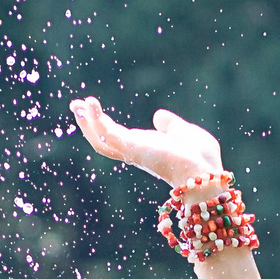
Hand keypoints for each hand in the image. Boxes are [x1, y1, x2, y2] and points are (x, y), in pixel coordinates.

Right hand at [69, 97, 224, 189]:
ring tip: (76, 104)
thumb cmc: (199, 159)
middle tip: (75, 105)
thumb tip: (159, 116)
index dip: (103, 123)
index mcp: (146, 149)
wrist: (204, 174)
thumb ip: (171, 126)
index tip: (92, 108)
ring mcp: (132, 151)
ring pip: (100, 139)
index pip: (118, 137)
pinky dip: (96, 119)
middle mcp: (136, 152)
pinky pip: (106, 134)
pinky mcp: (131, 148)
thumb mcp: (184, 133)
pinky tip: (90, 105)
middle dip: (88, 123)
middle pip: (103, 140)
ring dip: (87, 122)